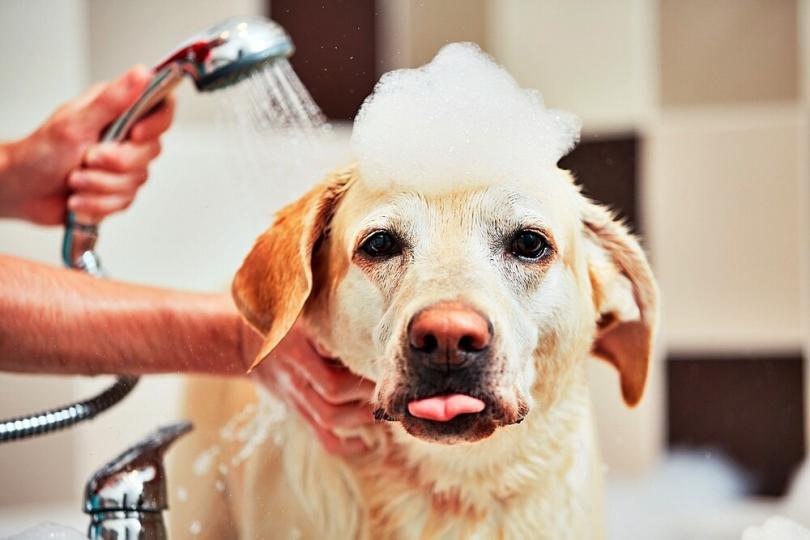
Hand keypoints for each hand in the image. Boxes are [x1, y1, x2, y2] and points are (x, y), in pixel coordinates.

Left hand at [0, 65, 174, 224]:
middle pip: (151, 151)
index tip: (134, 135)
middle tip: (87, 159)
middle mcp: (125, 136)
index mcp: (118, 111)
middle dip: (116, 163)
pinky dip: (98, 203)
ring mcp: (124, 166)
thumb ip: (113, 100)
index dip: (156, 124)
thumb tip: (142, 73)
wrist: (22, 190)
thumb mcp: (75, 122)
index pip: (161, 108)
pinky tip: (79, 197)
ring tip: (75, 180)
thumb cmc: (40, 152)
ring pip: (136, 181)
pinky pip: (125, 202)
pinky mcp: (119, 190)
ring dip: (100, 186)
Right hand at [249, 321, 374, 455]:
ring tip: (387, 406)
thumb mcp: (299, 310)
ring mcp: (296, 397)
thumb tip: (365, 320)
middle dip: (368, 393)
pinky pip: (321, 437)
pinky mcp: (299, 411)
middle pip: (334, 395)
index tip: (387, 366)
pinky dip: (345, 446)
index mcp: (296, 347)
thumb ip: (326, 317)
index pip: (330, 367)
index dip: (362, 372)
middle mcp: (296, 375)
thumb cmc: (282, 319)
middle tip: (395, 386)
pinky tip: (367, 443)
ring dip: (363, 416)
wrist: (244, 342)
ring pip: (330, 418)